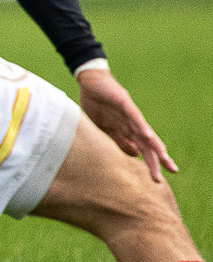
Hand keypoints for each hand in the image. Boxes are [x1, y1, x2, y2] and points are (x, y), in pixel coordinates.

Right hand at [77, 68, 175, 182]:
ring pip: (145, 131)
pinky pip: (134, 116)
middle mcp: (133, 124)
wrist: (90, 82)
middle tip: (171, 171)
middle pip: (149, 143)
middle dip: (159, 158)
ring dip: (154, 145)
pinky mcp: (123, 103)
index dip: (151, 162)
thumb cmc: (97, 104)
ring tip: (164, 157)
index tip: (158, 179)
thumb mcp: (105, 128)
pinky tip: (146, 136)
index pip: (143, 149)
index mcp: (127, 131)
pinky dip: (140, 126)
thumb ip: (120, 141)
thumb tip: (135, 154)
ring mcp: (130, 113)